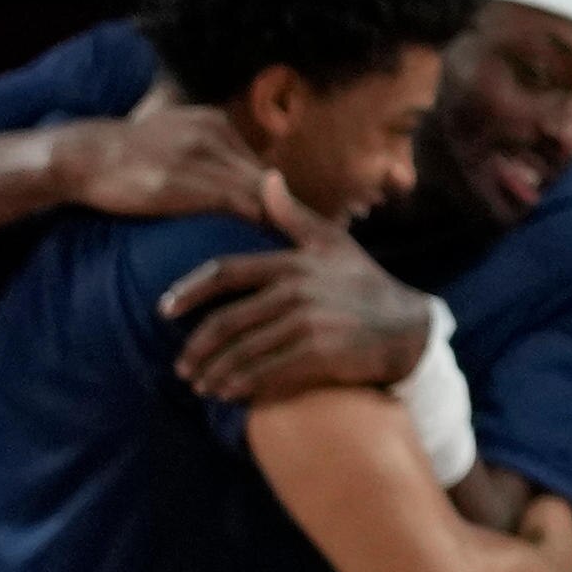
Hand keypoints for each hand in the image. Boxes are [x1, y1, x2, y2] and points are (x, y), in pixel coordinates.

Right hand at [52, 105, 293, 228]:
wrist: (83, 156)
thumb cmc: (122, 158)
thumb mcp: (169, 139)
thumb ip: (200, 154)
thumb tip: (221, 182)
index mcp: (213, 123)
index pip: (258, 166)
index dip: (278, 198)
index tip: (303, 221)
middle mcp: (215, 134)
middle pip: (266, 178)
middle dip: (292, 209)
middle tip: (323, 236)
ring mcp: (201, 157)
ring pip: (258, 191)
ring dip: (283, 220)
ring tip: (306, 249)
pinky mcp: (186, 181)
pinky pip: (237, 204)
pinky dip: (257, 225)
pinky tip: (271, 247)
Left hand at [162, 226, 436, 398]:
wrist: (407, 327)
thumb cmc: (364, 283)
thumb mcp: (333, 243)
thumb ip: (293, 215)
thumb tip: (266, 177)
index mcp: (293, 262)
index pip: (227, 272)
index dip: (190, 291)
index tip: (164, 310)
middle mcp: (298, 290)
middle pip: (228, 320)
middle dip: (197, 347)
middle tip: (181, 367)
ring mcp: (309, 322)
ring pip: (244, 350)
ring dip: (216, 372)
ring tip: (200, 385)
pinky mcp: (320, 352)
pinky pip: (268, 372)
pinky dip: (242, 385)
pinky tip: (227, 393)